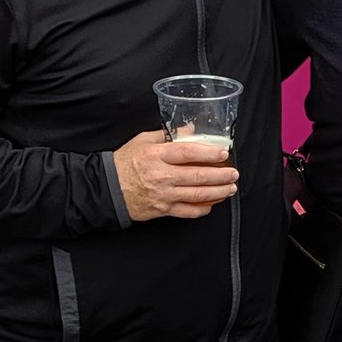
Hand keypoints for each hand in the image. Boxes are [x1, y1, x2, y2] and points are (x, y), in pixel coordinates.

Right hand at [113, 131, 238, 220]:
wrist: (106, 189)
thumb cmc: (124, 163)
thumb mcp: (143, 141)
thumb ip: (167, 135)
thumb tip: (190, 129)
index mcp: (157, 156)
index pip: (189, 153)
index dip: (209, 153)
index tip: (223, 153)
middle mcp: (162, 176)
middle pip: (199, 176)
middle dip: (221, 176)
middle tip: (234, 174)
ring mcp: (163, 195)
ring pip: (198, 195)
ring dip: (219, 192)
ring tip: (231, 188)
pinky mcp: (163, 210)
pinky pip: (188, 211)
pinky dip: (204, 208)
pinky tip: (213, 203)